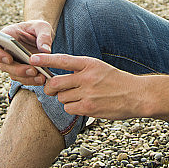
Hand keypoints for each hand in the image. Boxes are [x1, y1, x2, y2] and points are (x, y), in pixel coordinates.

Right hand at [0, 20, 53, 85]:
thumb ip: (44, 36)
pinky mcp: (21, 71)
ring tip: (40, 77)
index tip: (9, 59)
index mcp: (5, 37)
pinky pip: (24, 79)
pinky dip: (32, 80)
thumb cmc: (38, 28)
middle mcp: (5, 52)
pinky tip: (43, 79)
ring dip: (26, 78)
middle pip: (4, 65)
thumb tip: (45, 50)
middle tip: (32, 70)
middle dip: (18, 70)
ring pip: (14, 74)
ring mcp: (12, 63)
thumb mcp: (42, 27)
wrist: (42, 37)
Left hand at [31, 53, 145, 119]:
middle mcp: (87, 77)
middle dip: (50, 87)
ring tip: (79, 97)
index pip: (62, 60)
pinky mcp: (89, 108)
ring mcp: (88, 93)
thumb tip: (59, 76)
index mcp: (89, 64)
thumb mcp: (99, 67)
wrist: (136, 95)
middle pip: (56, 83)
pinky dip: (72, 108)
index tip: (32, 59)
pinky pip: (69, 108)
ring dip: (65, 98)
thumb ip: (80, 69)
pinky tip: (83, 105)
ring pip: (62, 97)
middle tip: (52, 89)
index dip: (45, 60)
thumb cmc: (117, 81)